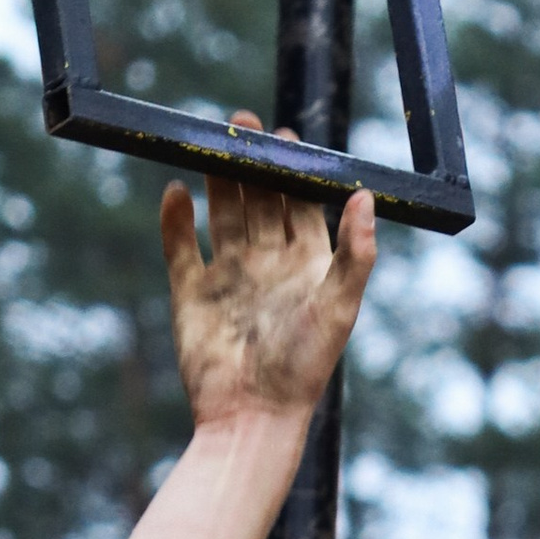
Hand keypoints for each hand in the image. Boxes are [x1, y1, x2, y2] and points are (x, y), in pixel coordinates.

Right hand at [162, 122, 376, 436]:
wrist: (251, 416)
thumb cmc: (304, 366)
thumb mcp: (339, 305)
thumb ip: (355, 251)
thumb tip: (366, 195)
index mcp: (308, 265)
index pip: (301, 203)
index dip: (294, 169)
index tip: (286, 133)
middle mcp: (268, 264)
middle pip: (258, 199)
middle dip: (251, 161)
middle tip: (241, 122)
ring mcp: (228, 276)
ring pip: (222, 213)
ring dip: (216, 179)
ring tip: (209, 140)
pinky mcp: (191, 293)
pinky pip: (180, 247)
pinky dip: (175, 220)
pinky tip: (174, 192)